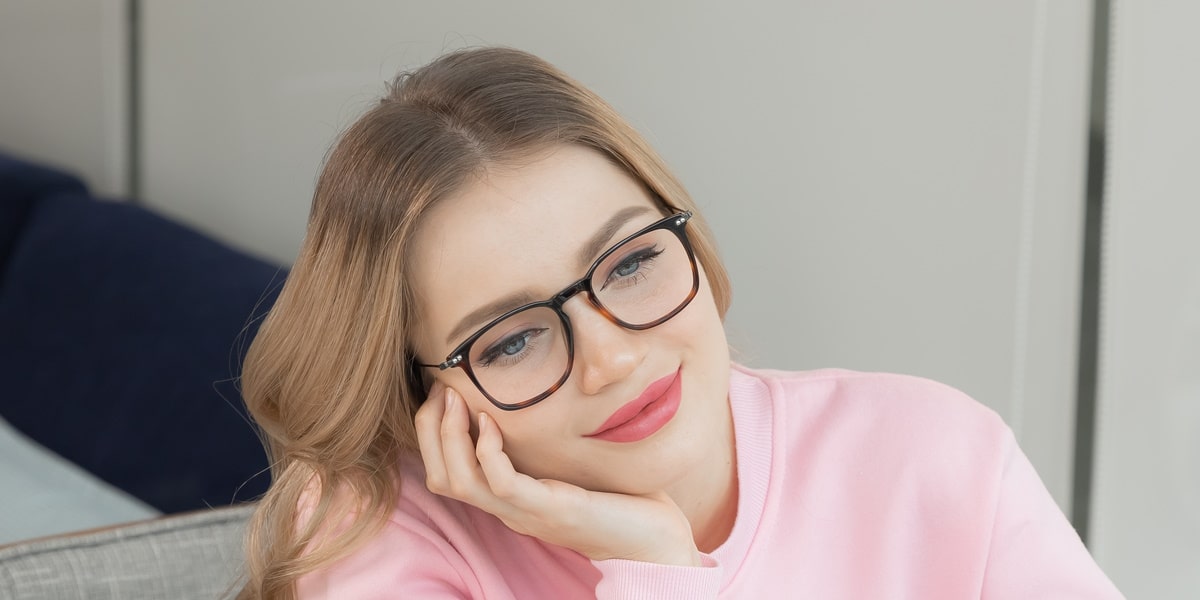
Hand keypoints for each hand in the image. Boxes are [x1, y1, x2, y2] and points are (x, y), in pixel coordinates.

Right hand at [414, 382, 701, 566]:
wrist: (651, 540)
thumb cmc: (616, 499)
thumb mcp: (568, 467)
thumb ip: (543, 447)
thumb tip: (530, 405)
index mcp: (508, 500)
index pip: (444, 473)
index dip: (432, 432)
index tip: (442, 392)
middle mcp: (508, 508)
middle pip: (440, 477)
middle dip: (430, 429)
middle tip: (440, 390)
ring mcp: (526, 511)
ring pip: (458, 481)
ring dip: (449, 436)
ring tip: (455, 399)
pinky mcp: (551, 508)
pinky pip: (501, 483)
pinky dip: (488, 450)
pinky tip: (491, 422)